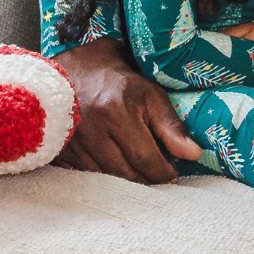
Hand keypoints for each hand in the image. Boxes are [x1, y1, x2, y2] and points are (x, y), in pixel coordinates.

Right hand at [51, 37, 202, 183]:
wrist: (75, 72)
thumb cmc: (119, 84)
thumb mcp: (151, 96)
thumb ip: (171, 126)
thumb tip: (193, 155)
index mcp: (116, 113)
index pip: (143, 157)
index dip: (161, 172)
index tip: (173, 176)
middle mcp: (91, 130)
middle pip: (124, 172)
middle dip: (146, 179)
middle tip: (159, 176)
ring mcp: (72, 142)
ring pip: (105, 177)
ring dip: (126, 180)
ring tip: (141, 172)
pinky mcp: (60, 149)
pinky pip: (85, 174)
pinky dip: (104, 175)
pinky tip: (116, 167)